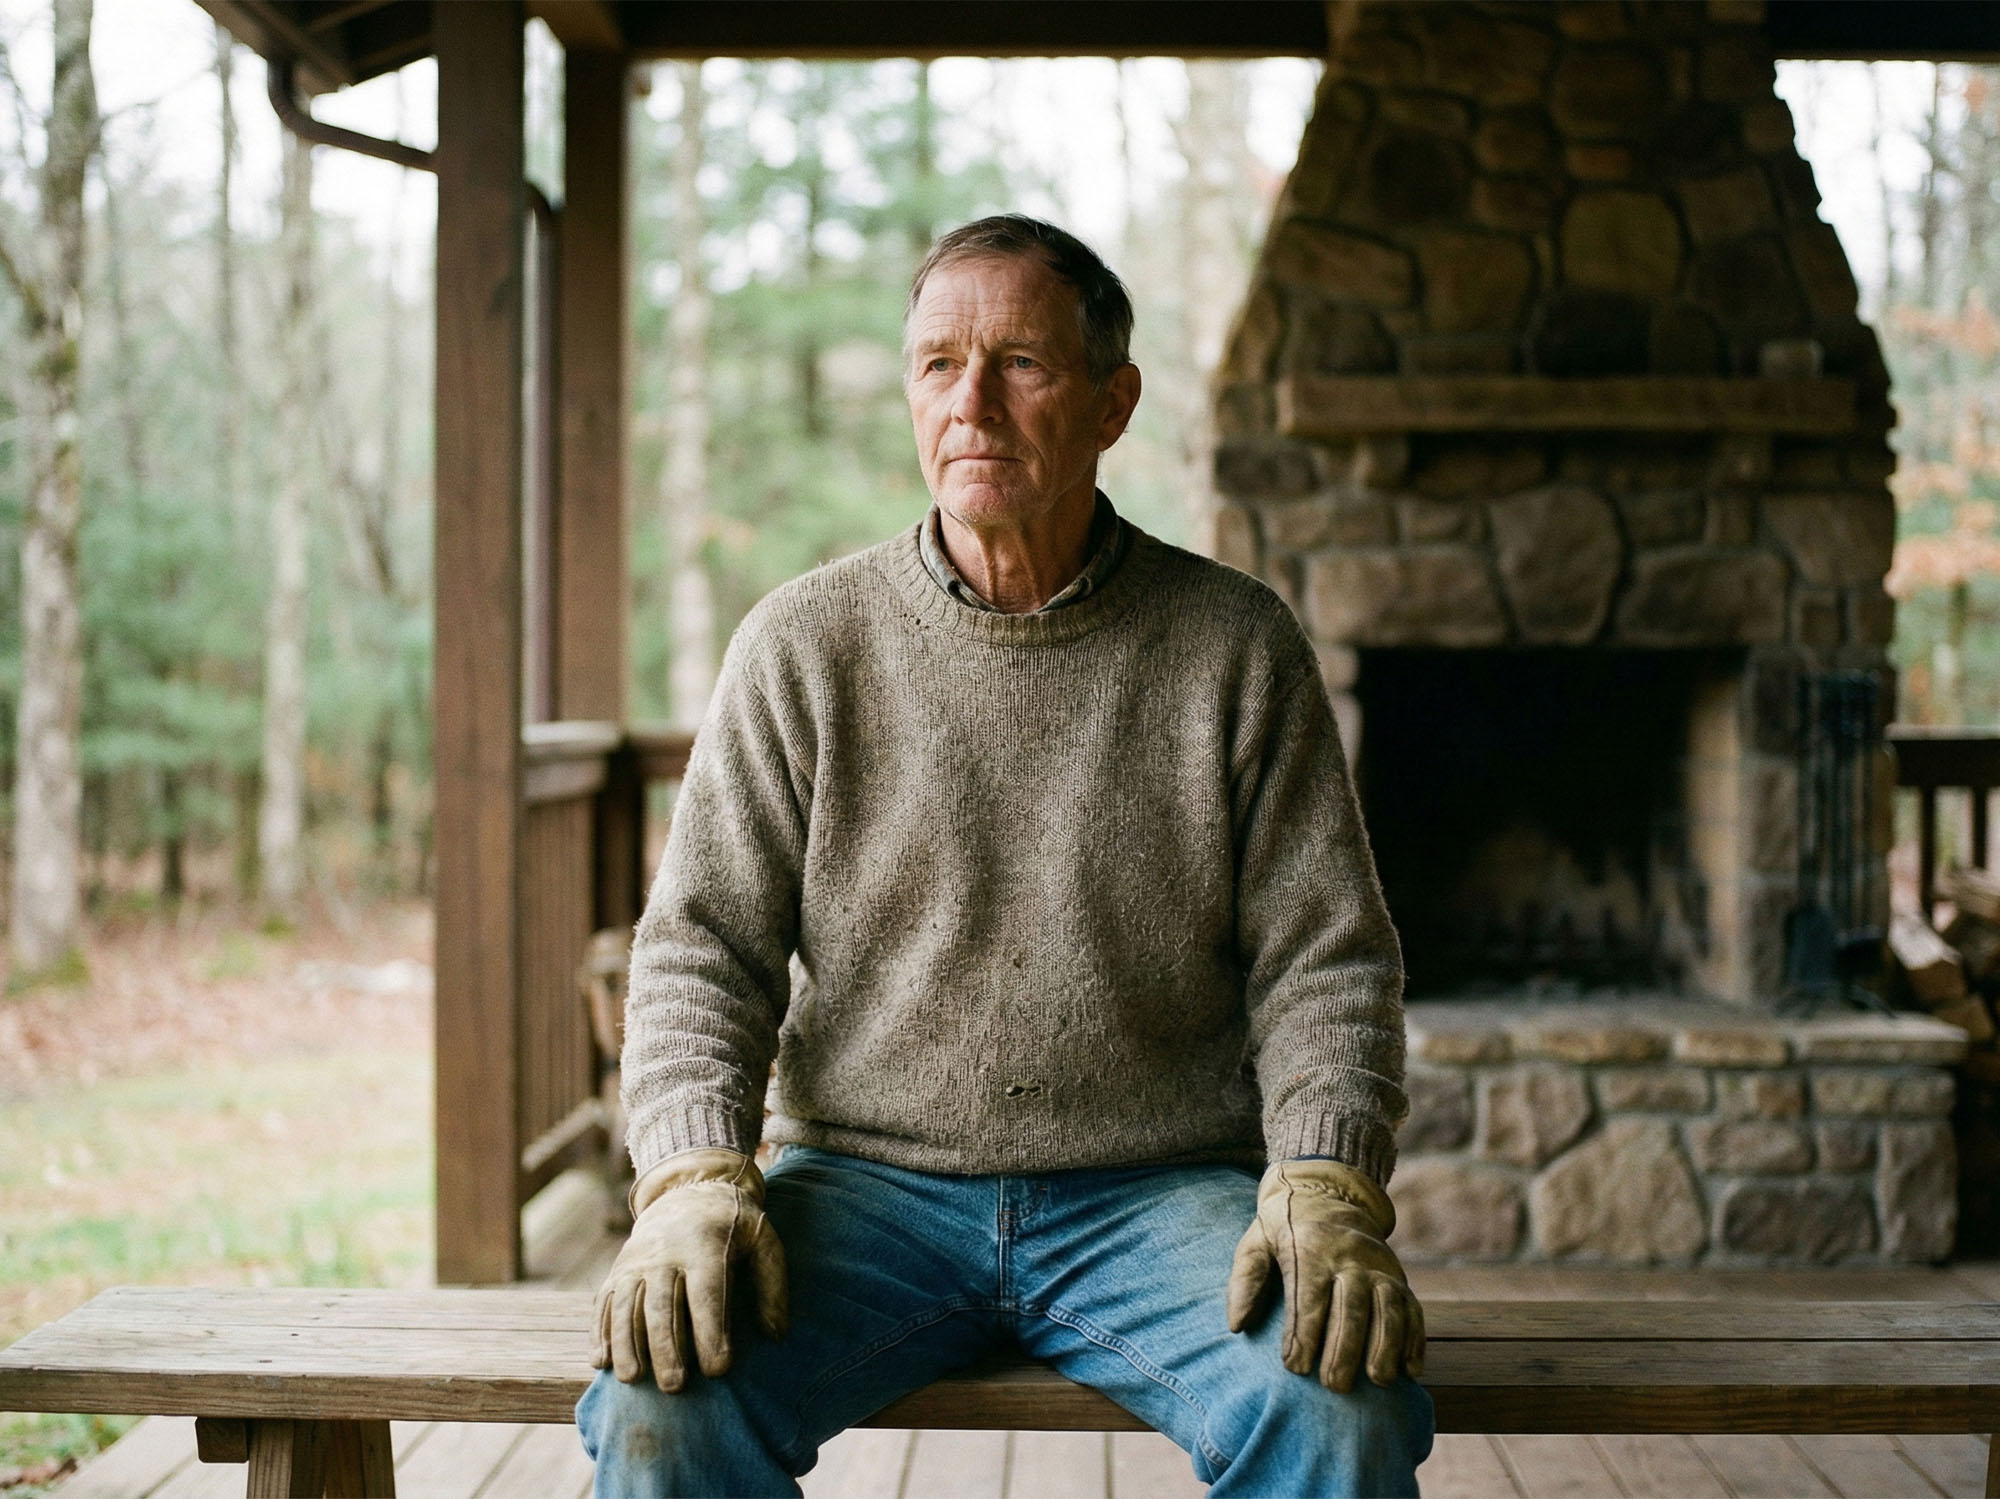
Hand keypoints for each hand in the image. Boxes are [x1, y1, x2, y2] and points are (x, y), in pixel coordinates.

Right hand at [591, 1148, 788, 1389]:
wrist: (687, 1191)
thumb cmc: (733, 1226)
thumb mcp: (763, 1240)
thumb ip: (772, 1284)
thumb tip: (776, 1334)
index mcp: (706, 1247)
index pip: (707, 1294)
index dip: (711, 1332)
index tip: (718, 1369)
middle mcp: (665, 1254)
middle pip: (662, 1305)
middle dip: (666, 1347)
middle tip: (675, 1386)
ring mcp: (636, 1262)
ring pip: (627, 1306)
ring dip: (627, 1344)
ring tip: (634, 1379)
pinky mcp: (617, 1271)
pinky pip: (605, 1303)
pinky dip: (600, 1332)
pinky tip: (602, 1363)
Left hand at [1226, 1158, 1424, 1392]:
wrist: (1327, 1191)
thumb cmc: (1283, 1228)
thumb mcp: (1255, 1242)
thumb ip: (1245, 1281)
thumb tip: (1237, 1325)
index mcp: (1310, 1249)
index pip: (1308, 1297)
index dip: (1303, 1334)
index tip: (1294, 1367)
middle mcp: (1349, 1257)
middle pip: (1352, 1306)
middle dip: (1345, 1349)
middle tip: (1335, 1386)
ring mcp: (1379, 1266)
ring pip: (1389, 1308)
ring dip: (1386, 1345)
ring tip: (1378, 1381)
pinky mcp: (1399, 1276)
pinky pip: (1413, 1308)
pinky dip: (1415, 1339)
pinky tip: (1411, 1370)